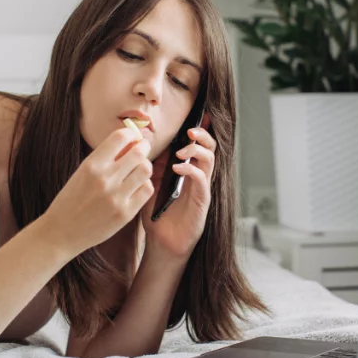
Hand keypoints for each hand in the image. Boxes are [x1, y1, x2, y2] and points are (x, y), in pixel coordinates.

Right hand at [42, 127, 153, 254]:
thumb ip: (104, 159)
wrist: (61, 232)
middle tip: (142, 150)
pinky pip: (147, 190)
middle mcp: (105, 179)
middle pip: (138, 152)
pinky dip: (144, 185)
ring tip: (138, 170)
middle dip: (143, 147)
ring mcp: (117, 197)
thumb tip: (130, 143)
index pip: (120, 137)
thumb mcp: (81, 173)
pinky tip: (136, 187)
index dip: (130, 134)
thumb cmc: (70, 201)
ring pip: (146, 170)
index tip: (132, 137)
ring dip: (144, 166)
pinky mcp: (126, 213)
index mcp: (91, 165)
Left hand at [140, 114, 215, 260]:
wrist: (161, 244)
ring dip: (197, 150)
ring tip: (182, 150)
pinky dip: (191, 170)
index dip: (202, 129)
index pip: (199, 145)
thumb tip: (147, 145)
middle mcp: (199, 177)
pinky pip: (202, 180)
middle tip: (189, 131)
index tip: (201, 113)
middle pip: (210, 148)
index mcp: (188, 171)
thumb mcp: (151, 185)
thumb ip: (154, 167)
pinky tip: (178, 168)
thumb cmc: (157, 216)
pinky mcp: (202, 202)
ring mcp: (202, 189)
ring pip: (210, 160)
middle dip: (202, 136)